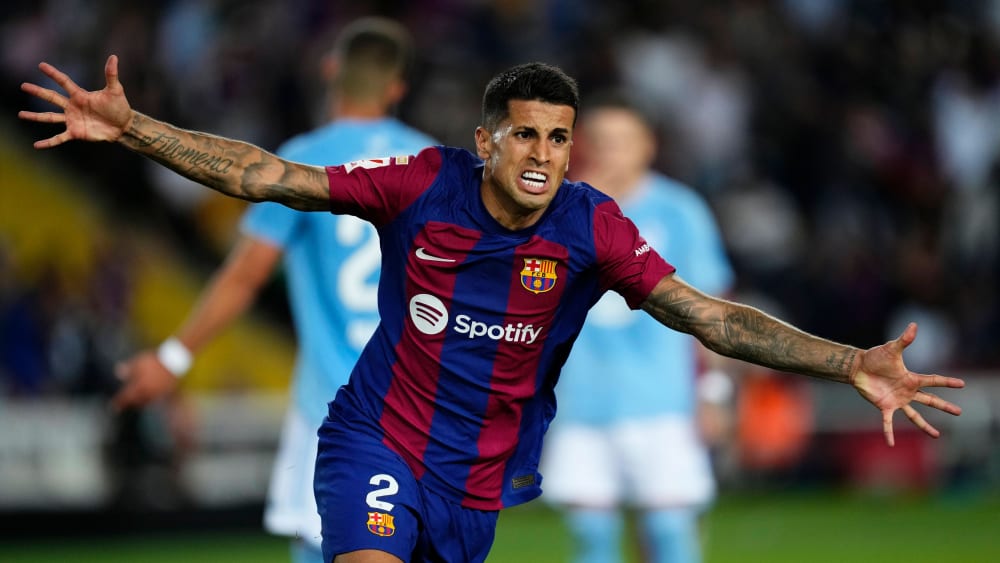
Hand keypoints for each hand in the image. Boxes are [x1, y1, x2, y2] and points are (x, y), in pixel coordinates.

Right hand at [19, 55, 132, 147]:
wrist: (123, 126)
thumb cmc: (119, 106)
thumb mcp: (115, 90)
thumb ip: (111, 74)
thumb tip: (113, 56)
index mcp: (80, 95)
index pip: (63, 82)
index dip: (53, 74)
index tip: (41, 65)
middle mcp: (72, 106)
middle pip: (52, 97)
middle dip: (38, 92)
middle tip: (23, 86)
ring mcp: (72, 120)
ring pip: (50, 117)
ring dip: (35, 116)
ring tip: (21, 114)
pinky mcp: (75, 133)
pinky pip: (59, 138)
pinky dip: (48, 142)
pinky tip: (36, 145)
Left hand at [111, 350, 178, 410]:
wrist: (174, 361)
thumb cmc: (154, 361)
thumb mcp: (138, 362)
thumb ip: (128, 368)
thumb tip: (117, 372)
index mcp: (139, 386)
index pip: (126, 396)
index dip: (119, 402)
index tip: (113, 407)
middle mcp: (148, 392)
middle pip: (137, 402)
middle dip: (130, 403)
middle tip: (124, 405)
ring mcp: (158, 393)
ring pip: (147, 402)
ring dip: (140, 403)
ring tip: (137, 402)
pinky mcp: (166, 391)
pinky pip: (156, 398)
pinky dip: (150, 399)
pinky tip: (149, 396)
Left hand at [851, 322, 963, 445]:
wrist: (858, 367)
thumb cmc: (875, 357)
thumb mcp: (891, 349)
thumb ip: (904, 340)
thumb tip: (914, 325)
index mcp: (912, 378)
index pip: (933, 380)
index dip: (947, 382)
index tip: (962, 384)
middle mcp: (907, 391)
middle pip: (930, 400)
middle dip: (944, 406)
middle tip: (960, 412)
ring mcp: (897, 400)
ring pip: (914, 416)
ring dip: (925, 426)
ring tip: (936, 435)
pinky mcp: (884, 406)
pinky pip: (888, 423)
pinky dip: (888, 433)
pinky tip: (890, 444)